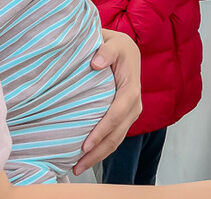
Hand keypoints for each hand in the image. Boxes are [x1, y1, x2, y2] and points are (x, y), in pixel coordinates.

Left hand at [73, 29, 141, 174]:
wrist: (127, 50)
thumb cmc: (117, 46)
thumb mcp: (113, 43)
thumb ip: (106, 51)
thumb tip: (96, 64)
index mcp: (131, 89)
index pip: (116, 114)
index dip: (101, 131)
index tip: (85, 144)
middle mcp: (134, 104)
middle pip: (117, 134)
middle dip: (98, 152)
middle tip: (77, 165)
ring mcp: (131, 113)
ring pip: (116, 140)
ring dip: (99, 155)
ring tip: (78, 167)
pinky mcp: (125, 116)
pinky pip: (115, 136)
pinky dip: (102, 148)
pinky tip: (86, 157)